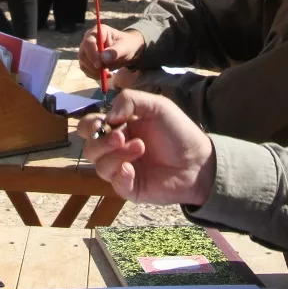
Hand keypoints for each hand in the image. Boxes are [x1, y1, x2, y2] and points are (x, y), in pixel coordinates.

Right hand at [77, 26, 144, 73]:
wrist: (127, 51)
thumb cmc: (127, 45)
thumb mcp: (125, 47)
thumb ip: (115, 52)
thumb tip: (103, 59)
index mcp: (98, 31)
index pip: (88, 42)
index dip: (92, 54)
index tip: (99, 65)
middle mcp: (89, 39)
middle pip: (83, 54)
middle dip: (93, 66)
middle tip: (105, 73)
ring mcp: (87, 50)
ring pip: (83, 63)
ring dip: (94, 72)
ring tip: (109, 73)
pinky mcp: (87, 60)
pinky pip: (86, 70)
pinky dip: (95, 75)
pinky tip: (107, 74)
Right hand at [79, 88, 215, 205]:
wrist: (198, 161)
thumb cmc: (178, 131)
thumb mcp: (157, 106)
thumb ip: (130, 101)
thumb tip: (107, 117)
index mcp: (119, 127)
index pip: (90, 127)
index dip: (89, 126)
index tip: (101, 124)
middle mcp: (117, 149)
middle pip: (90, 148)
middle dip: (102, 142)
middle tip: (121, 136)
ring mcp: (122, 169)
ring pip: (100, 166)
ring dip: (117, 155)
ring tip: (141, 147)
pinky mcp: (130, 188)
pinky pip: (115, 184)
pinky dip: (121, 175)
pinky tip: (133, 169)